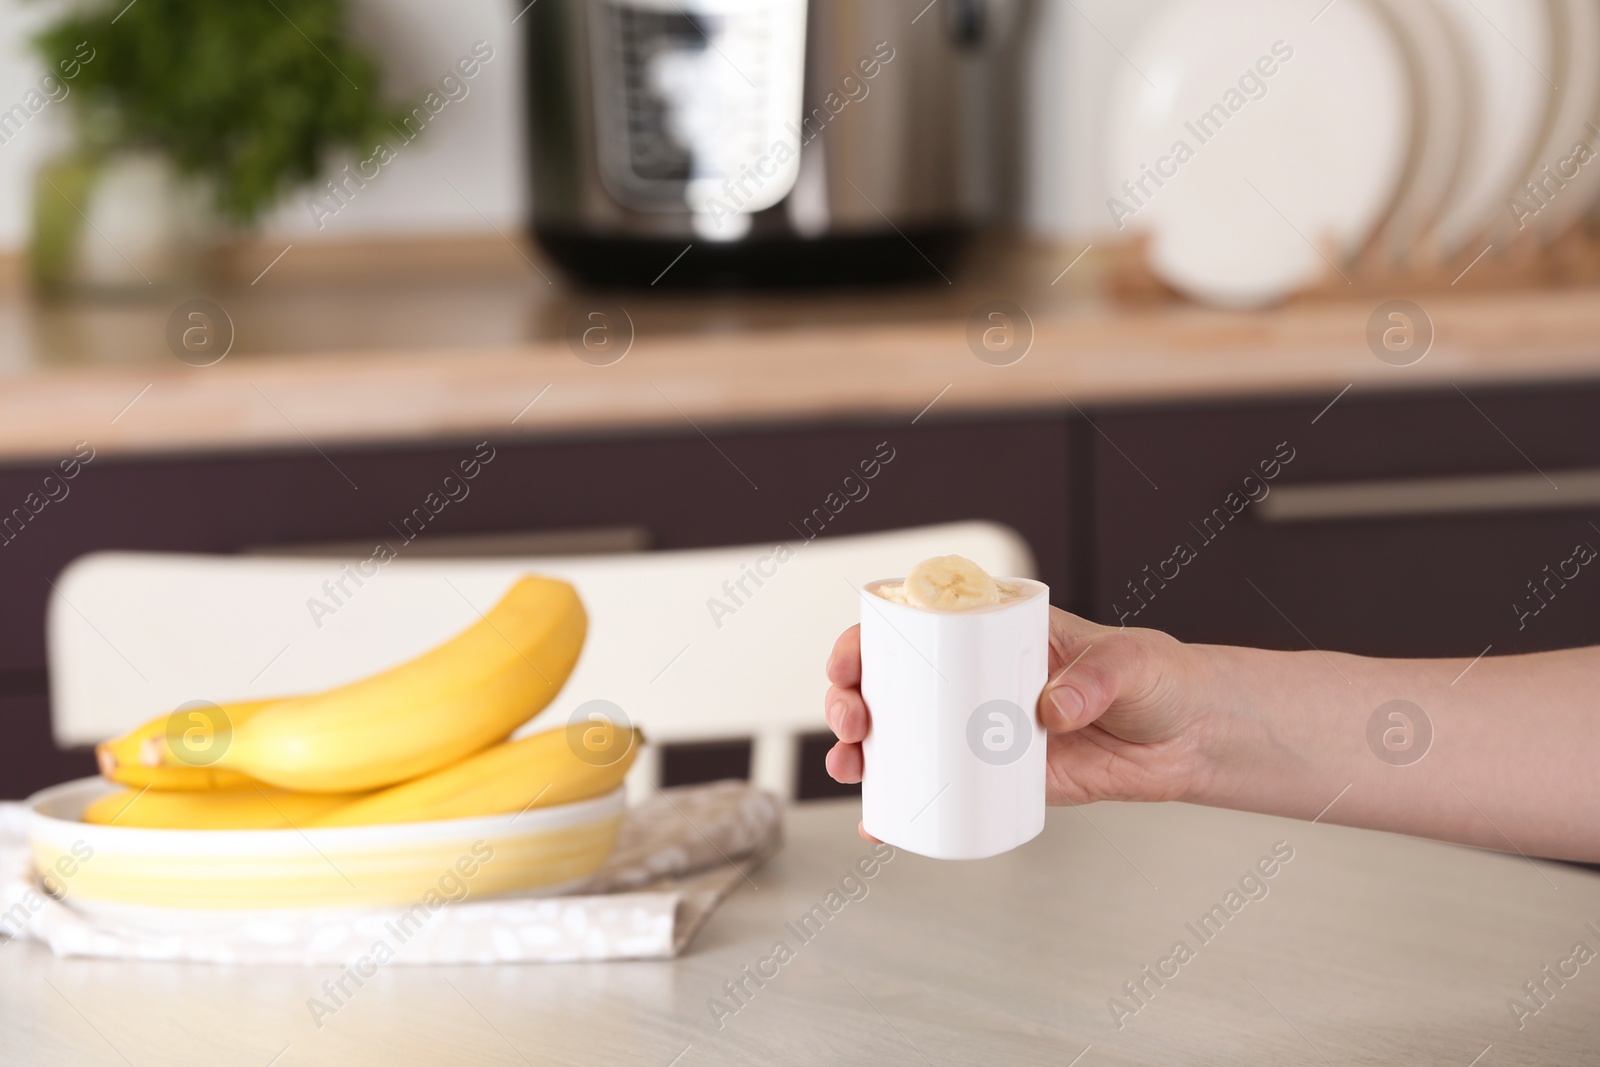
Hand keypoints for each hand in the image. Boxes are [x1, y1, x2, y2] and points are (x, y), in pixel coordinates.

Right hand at [823, 608, 1218, 823]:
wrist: (1187, 735)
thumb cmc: (1155, 677)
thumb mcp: (1127, 662)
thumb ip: (1093, 680)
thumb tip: (1052, 709)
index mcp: (992, 633)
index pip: (913, 627)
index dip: (866, 643)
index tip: (850, 664)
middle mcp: (973, 679)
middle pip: (889, 684)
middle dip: (848, 700)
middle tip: (852, 723)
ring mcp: (979, 729)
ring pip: (901, 737)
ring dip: (861, 753)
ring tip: (850, 768)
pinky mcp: (998, 777)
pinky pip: (939, 790)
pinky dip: (903, 809)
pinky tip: (878, 822)